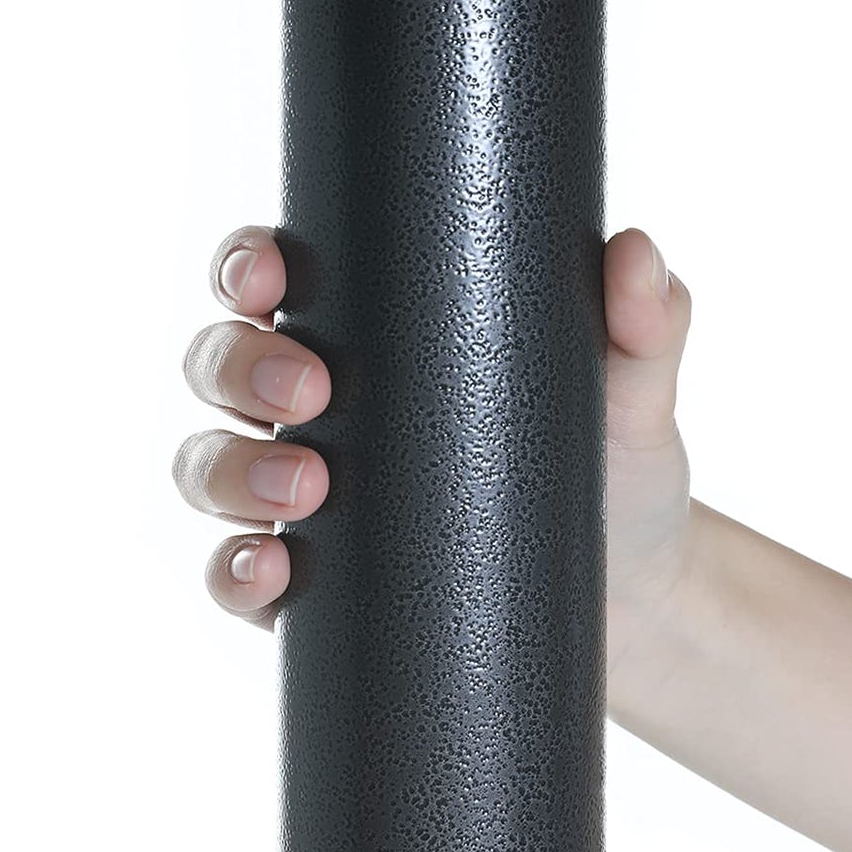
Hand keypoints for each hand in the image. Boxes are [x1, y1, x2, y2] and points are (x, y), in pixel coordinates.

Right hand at [173, 225, 693, 684]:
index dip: (248, 266)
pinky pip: (235, 575)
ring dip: (229, 469)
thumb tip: (639, 252)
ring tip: (306, 488)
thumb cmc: (615, 469)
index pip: (279, 280)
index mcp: (373, 335)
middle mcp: (317, 409)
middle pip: (223, 364)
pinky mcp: (312, 587)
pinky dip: (233, 572)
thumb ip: (643, 319)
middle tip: (312, 390)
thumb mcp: (633, 392)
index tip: (273, 276)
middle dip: (240, 365)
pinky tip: (271, 570)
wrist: (634, 600)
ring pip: (208, 465)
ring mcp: (303, 499)